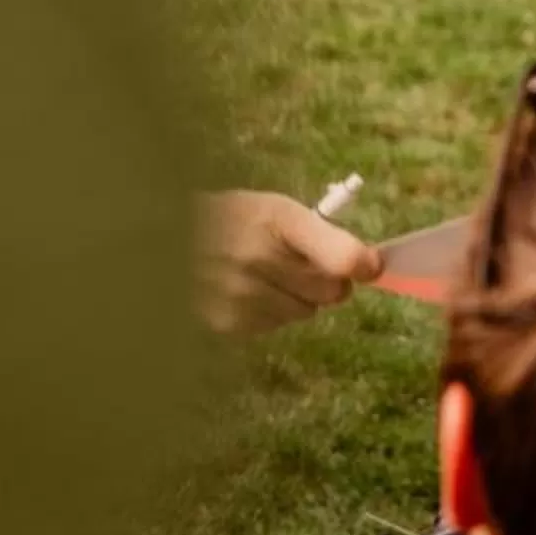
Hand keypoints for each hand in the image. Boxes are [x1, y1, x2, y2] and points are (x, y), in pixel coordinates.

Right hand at [196, 189, 380, 336]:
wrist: (164, 241)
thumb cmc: (231, 220)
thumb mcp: (274, 208)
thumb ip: (320, 233)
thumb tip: (366, 265)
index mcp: (277, 219)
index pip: (340, 256)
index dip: (362, 264)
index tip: (371, 266)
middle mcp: (259, 258)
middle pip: (331, 292)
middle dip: (327, 281)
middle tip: (304, 268)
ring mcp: (242, 294)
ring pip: (304, 312)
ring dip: (296, 299)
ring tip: (265, 277)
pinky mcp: (227, 322)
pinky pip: (273, 326)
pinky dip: (267, 313)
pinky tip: (243, 292)